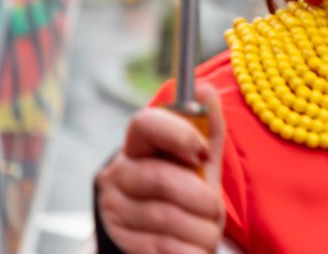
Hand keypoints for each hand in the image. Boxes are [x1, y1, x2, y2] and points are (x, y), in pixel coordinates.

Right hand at [95, 84, 225, 252]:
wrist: (163, 245)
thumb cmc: (186, 197)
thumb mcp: (200, 165)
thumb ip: (207, 130)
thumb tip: (205, 89)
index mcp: (137, 148)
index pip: (146, 124)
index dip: (178, 134)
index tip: (202, 154)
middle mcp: (117, 176)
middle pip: (161, 178)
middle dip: (201, 198)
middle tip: (213, 208)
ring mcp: (114, 212)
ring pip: (167, 218)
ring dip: (201, 229)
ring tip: (204, 230)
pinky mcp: (119, 245)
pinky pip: (165, 247)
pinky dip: (191, 250)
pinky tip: (190, 247)